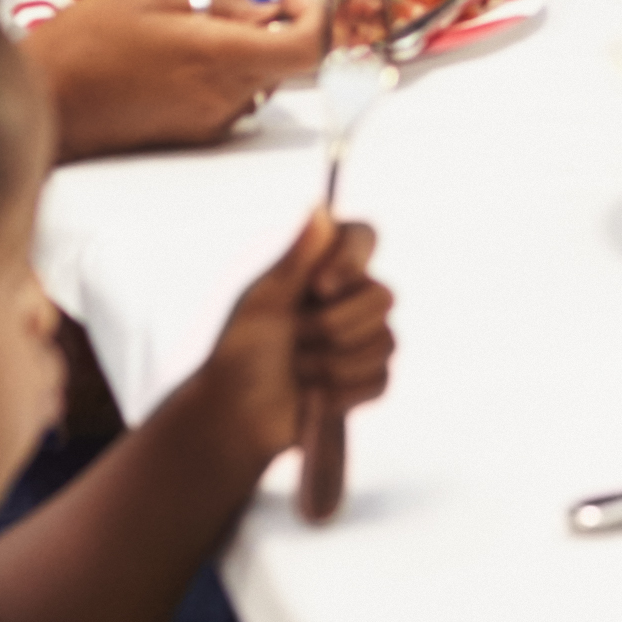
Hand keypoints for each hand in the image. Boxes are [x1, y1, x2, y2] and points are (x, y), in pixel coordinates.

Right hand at [29, 0, 331, 159]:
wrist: (37, 103)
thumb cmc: (84, 43)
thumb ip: (218, 5)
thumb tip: (264, 9)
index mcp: (220, 57)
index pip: (309, 48)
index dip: (317, 18)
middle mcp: (224, 97)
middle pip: (286, 63)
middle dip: (278, 27)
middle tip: (246, 0)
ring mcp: (207, 121)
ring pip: (257, 79)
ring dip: (246, 49)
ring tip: (194, 23)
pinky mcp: (188, 134)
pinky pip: (227, 98)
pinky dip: (220, 71)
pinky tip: (175, 53)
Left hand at [177, 205, 399, 479]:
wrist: (235, 414)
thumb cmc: (240, 350)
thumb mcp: (263, 303)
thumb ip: (296, 260)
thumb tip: (321, 208)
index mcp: (323, 267)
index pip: (364, 237)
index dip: (352, 260)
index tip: (320, 286)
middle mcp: (350, 296)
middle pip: (384, 296)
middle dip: (334, 326)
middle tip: (294, 339)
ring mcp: (365, 337)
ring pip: (385, 343)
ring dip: (332, 364)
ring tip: (298, 369)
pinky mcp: (370, 378)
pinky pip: (380, 379)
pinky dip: (341, 392)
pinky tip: (314, 394)